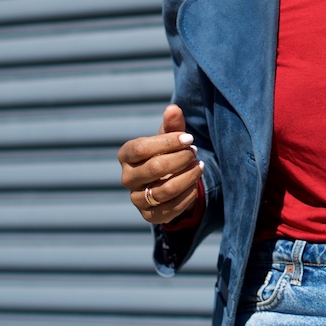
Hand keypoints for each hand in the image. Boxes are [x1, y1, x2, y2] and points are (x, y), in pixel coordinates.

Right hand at [118, 104, 203, 224]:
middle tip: (195, 152)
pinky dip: (188, 195)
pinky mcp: (150, 216)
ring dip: (187, 177)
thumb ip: (172, 124)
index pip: (142, 148)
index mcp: (126, 155)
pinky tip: (195, 184)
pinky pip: (172, 208)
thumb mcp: (170, 137)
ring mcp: (137, 199)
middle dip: (180, 159)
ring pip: (165, 190)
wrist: (168, 181)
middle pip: (154, 168)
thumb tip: (173, 109)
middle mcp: (127, 178)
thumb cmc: (166, 153)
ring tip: (199, 166)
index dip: (168, 142)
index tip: (189, 138)